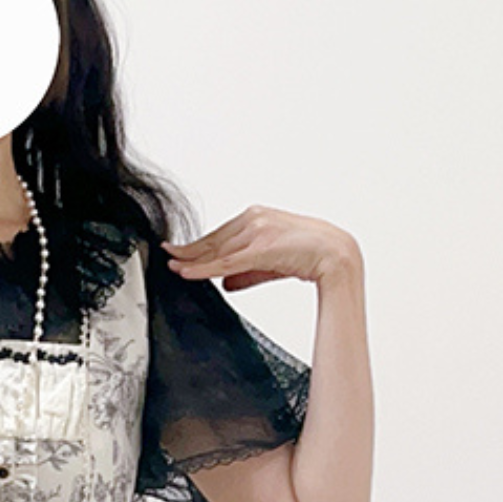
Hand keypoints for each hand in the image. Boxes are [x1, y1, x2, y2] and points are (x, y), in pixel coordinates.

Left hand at [161, 204, 360, 292]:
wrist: (335, 255)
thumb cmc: (309, 256)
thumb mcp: (269, 263)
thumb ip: (245, 272)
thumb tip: (223, 284)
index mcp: (256, 217)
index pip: (219, 235)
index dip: (197, 246)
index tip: (178, 252)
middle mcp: (254, 219)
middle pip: (213, 240)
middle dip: (188, 252)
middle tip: (167, 258)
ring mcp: (256, 232)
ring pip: (216, 250)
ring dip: (191, 261)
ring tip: (172, 268)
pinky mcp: (260, 248)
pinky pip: (224, 262)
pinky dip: (202, 269)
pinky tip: (186, 273)